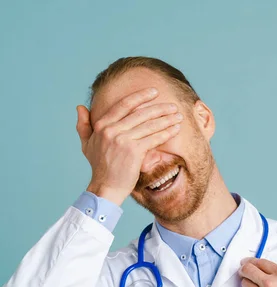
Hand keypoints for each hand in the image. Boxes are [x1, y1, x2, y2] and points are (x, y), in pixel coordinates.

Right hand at [75, 87, 182, 205]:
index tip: (154, 92)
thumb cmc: (99, 166)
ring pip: (149, 125)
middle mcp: (111, 130)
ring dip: (166, 120)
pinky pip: (153, 138)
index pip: (124, 105)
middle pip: (140, 114)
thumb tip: (79, 107)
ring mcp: (123, 140)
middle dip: (159, 108)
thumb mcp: (87, 144)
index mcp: (101, 125)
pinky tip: (175, 130)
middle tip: (172, 106)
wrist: (105, 187)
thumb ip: (83, 125)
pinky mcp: (134, 151)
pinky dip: (166, 133)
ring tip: (178, 116)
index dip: (140, 96)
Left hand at [239, 258, 276, 286]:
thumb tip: (260, 271)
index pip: (259, 262)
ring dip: (248, 286)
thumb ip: (276, 276)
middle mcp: (269, 283)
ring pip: (244, 284)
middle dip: (244, 270)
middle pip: (247, 270)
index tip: (246, 263)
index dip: (250, 262)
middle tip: (243, 272)